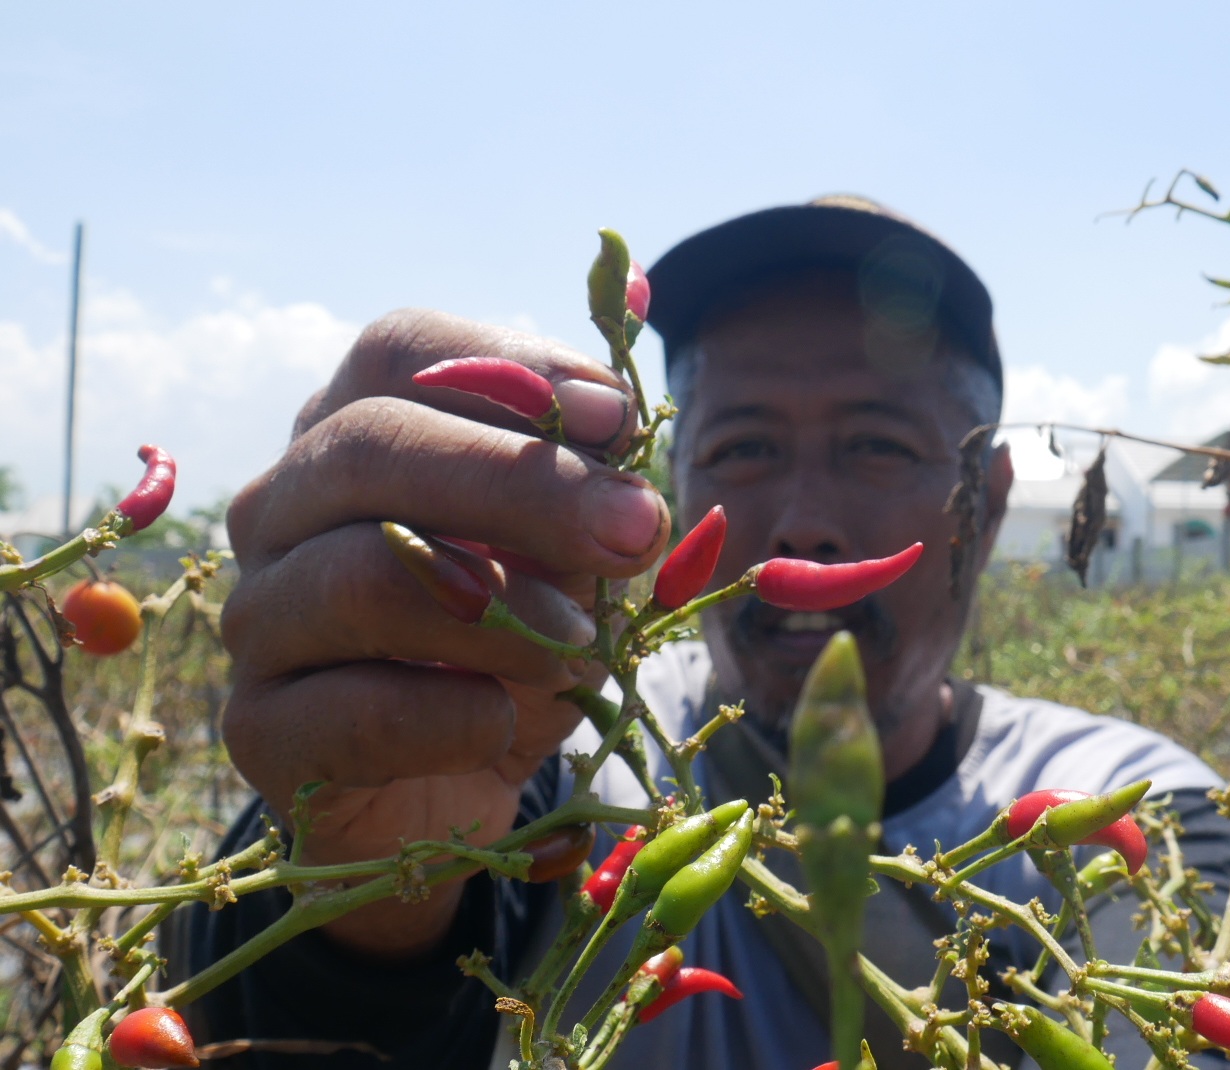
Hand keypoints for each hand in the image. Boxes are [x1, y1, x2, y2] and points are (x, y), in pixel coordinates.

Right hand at [220, 310, 668, 955]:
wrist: (452, 794)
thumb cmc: (515, 644)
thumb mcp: (574, 560)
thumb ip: (593, 507)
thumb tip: (629, 498)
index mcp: (355, 431)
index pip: (400, 352)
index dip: (512, 371)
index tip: (618, 420)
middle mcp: (283, 506)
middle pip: (372, 445)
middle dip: (523, 483)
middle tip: (635, 531)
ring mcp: (259, 615)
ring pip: (359, 577)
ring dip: (501, 612)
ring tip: (582, 650)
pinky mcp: (261, 729)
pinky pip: (353, 711)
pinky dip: (454, 719)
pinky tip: (502, 724)